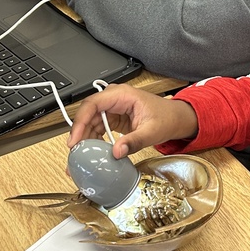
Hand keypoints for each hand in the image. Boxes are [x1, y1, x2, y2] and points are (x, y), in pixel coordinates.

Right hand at [67, 84, 197, 156]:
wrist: (175, 119)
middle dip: (80, 133)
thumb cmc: (166, 118)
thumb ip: (134, 142)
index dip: (80, 121)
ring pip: (90, 121)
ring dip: (85, 138)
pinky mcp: (113, 117)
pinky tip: (92, 151)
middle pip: (88, 113)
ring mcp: (113, 108)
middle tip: (75, 152)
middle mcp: (114, 98)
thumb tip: (117, 152)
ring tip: (81, 155)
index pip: (93, 104)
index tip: (75, 139)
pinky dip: (93, 139)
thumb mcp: (152, 132)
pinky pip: (97, 127)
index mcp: (122, 95)